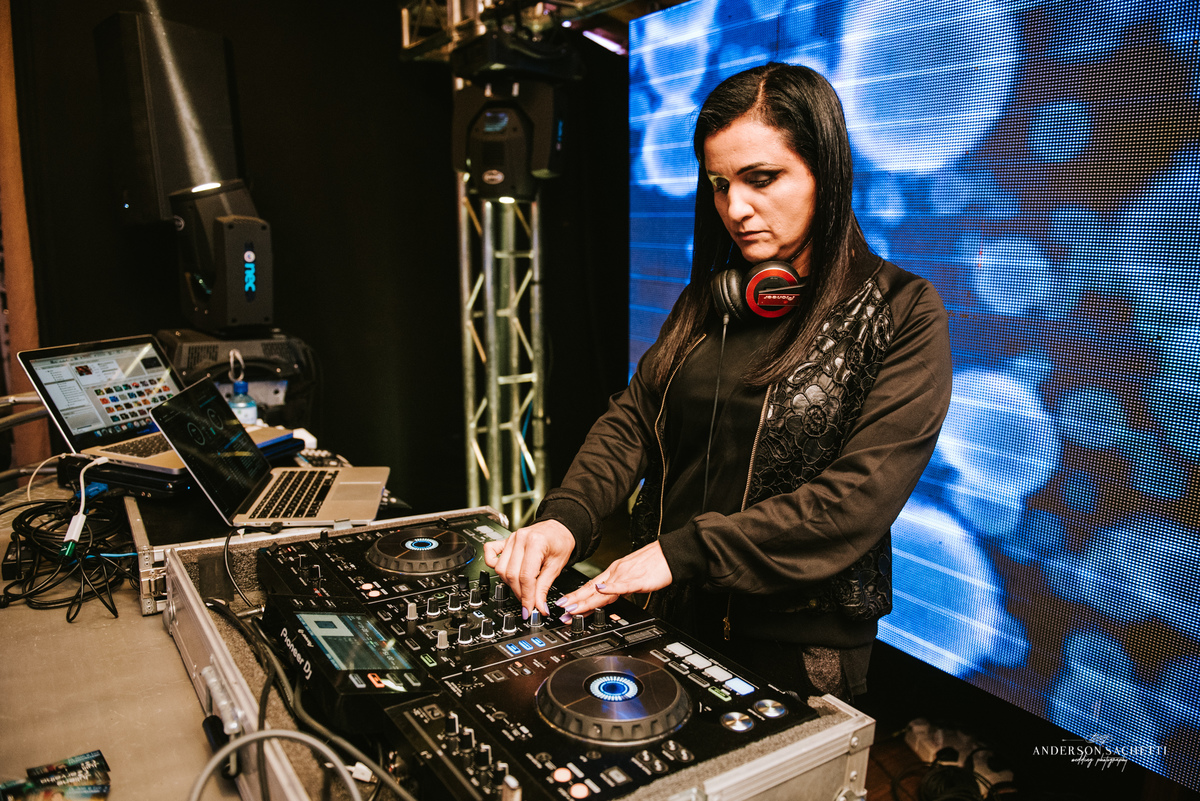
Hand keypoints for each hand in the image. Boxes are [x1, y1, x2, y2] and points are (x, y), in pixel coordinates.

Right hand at [482, 519, 573, 616]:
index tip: (529, 609)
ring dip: (510, 583)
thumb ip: (544, 587)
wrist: (558, 528)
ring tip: (522, 589)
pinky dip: (492, 563)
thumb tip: (538, 606)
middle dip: (520, 593)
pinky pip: (490, 552)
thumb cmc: (560, 542)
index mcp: (536, 543)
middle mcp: (520, 539)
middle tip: (528, 603)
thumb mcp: (557, 566)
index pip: (526, 576)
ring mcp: (511, 539)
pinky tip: (504, 572)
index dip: (527, 596)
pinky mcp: (505, 540)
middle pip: (512, 574)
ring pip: (501, 568)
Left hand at [554, 541, 672, 616]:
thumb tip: (611, 595)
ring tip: (572, 608)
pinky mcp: (638, 579)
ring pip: (602, 590)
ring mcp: (625, 576)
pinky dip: (610, 589)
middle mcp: (616, 573)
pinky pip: (622, 585)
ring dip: (585, 600)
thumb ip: (620, 586)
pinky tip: (600, 591)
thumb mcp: (632, 576)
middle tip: (561, 611)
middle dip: (575, 602)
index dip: (576, 597)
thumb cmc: (654, 564)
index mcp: (615, 573)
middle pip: (592, 590)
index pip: (591, 587)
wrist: (669, 553)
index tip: (564, 605)